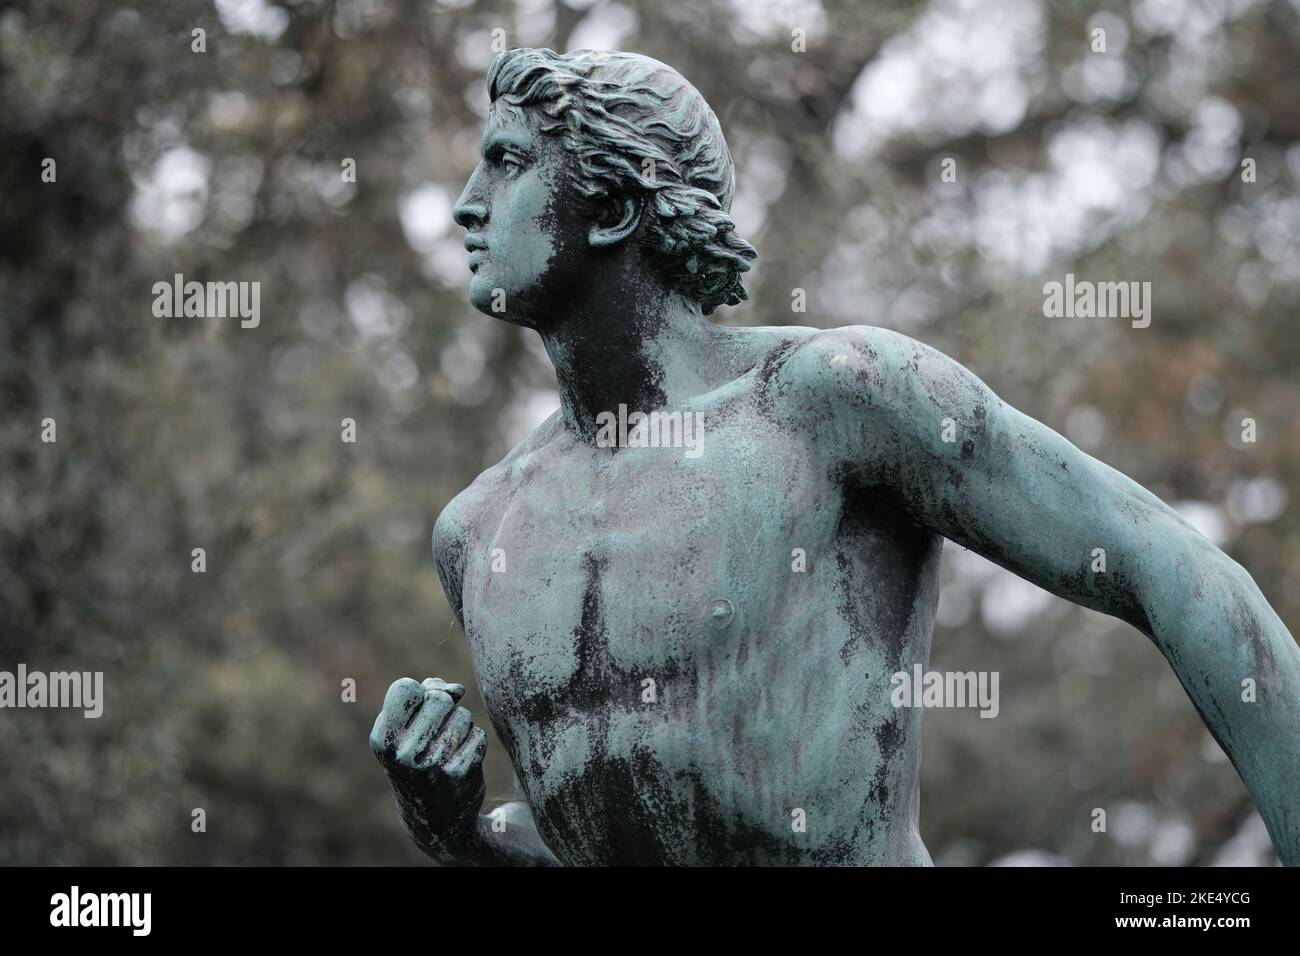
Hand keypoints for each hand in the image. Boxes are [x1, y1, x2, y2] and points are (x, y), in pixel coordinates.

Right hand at [369, 677, 488, 859]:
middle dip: (445, 709)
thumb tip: (456, 689)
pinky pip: (477, 734)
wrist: (435, 819)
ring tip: (446, 750)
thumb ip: (428, 695)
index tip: (418, 712)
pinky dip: (473, 744)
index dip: (419, 693)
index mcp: (382, 740)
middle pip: (439, 698)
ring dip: (460, 727)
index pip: (405, 687)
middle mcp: (403, 753)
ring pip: (462, 715)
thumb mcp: (408, 730)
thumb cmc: (419, 761)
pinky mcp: (460, 772)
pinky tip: (460, 763)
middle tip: (436, 734)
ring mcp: (433, 764)